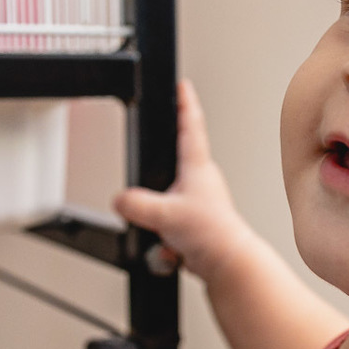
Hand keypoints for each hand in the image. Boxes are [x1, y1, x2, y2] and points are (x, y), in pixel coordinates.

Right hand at [114, 79, 253, 282]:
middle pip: (174, 159)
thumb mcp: (165, 214)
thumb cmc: (212, 234)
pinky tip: (168, 247)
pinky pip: (166, 221)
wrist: (228, 265)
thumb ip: (136, 204)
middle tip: (151, 166)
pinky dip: (163, 235)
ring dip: (157, 214)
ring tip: (162, 232)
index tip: (181, 83)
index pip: (190, 124)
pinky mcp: (193, 221)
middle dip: (158, 165)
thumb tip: (120, 200)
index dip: (184, 102)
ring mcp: (198, 200)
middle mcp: (200, 179)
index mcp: (197, 166)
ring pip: (166, 196)